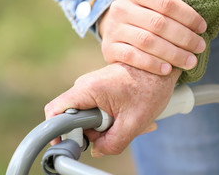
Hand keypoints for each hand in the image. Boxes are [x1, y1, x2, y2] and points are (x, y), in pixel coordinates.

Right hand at [44, 63, 181, 156]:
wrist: (163, 66)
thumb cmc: (151, 87)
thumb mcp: (134, 122)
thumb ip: (112, 143)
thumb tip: (96, 151)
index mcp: (88, 88)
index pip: (55, 110)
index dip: (57, 131)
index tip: (69, 145)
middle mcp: (85, 85)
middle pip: (74, 118)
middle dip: (93, 132)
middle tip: (116, 132)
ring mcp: (92, 86)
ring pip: (89, 116)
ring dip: (107, 126)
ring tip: (130, 123)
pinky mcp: (100, 89)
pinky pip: (98, 110)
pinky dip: (112, 118)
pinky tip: (131, 118)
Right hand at [99, 0, 206, 75]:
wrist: (116, 21)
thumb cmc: (142, 1)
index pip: (166, 3)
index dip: (188, 16)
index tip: (203, 27)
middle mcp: (121, 7)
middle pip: (159, 24)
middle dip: (184, 38)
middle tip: (201, 47)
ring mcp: (113, 28)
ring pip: (147, 42)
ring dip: (172, 54)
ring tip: (190, 61)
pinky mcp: (109, 47)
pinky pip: (131, 57)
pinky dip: (151, 64)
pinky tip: (167, 70)